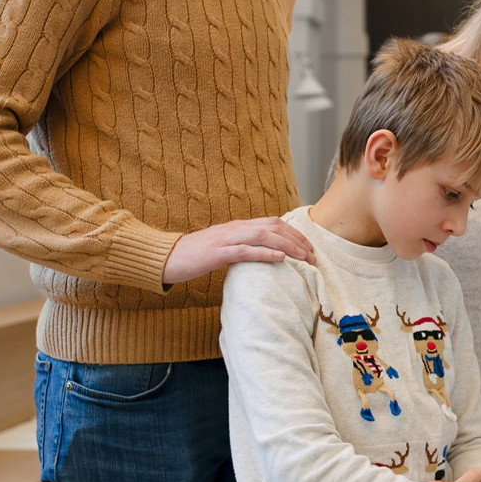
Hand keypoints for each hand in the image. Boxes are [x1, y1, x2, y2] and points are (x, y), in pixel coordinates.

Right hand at [162, 216, 314, 284]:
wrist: (167, 257)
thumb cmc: (195, 256)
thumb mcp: (223, 248)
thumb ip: (242, 247)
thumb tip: (263, 254)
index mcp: (238, 226)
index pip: (273, 223)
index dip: (295, 233)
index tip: (309, 247)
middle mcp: (235, 228)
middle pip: (274, 227)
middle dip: (297, 241)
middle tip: (313, 257)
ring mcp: (226, 239)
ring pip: (264, 236)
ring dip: (288, 246)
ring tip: (304, 258)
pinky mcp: (217, 253)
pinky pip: (245, 250)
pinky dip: (265, 253)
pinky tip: (280, 258)